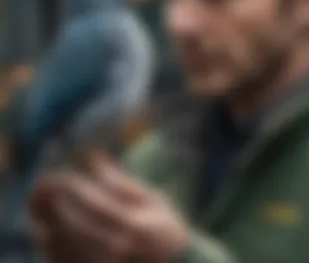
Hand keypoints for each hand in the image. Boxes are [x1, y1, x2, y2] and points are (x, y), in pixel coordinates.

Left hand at [29, 158, 188, 262]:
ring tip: (39, 197)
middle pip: (72, 223)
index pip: (94, 203)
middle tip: (44, 181)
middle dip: (53, 199)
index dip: (73, 186)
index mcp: (133, 225)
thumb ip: (122, 182)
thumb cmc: (164, 227)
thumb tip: (94, 160)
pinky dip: (47, 241)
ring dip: (44, 219)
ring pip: (62, 244)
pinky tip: (44, 224)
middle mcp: (115, 249)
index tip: (63, 173)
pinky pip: (61, 260)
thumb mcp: (152, 199)